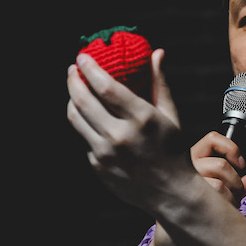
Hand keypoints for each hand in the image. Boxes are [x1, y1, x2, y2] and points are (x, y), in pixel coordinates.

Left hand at [67, 48, 186, 210]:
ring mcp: (106, 153)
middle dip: (73, 80)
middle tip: (71, 69)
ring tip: (75, 89)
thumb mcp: (171, 115)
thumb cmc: (173, 149)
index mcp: (142, 118)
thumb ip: (159, 83)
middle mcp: (120, 135)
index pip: (106, 86)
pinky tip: (90, 117)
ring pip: (76, 119)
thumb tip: (156, 52)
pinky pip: (84, 138)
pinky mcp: (98, 166)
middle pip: (83, 100)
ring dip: (71, 99)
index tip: (82, 57)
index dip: (90, 68)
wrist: (171, 193)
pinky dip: (85, 124)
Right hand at [148, 133, 245, 245]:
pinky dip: (224, 205)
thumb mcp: (219, 197)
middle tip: (234, 194)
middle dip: (236, 183)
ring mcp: (182, 183)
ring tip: (225, 207)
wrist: (169, 244)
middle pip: (221, 164)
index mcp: (189, 160)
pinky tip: (218, 213)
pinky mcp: (184, 199)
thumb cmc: (192, 217)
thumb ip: (237, 186)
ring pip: (219, 182)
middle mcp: (183, 168)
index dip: (230, 148)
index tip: (240, 163)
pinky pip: (215, 197)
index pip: (211, 139)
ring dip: (230, 197)